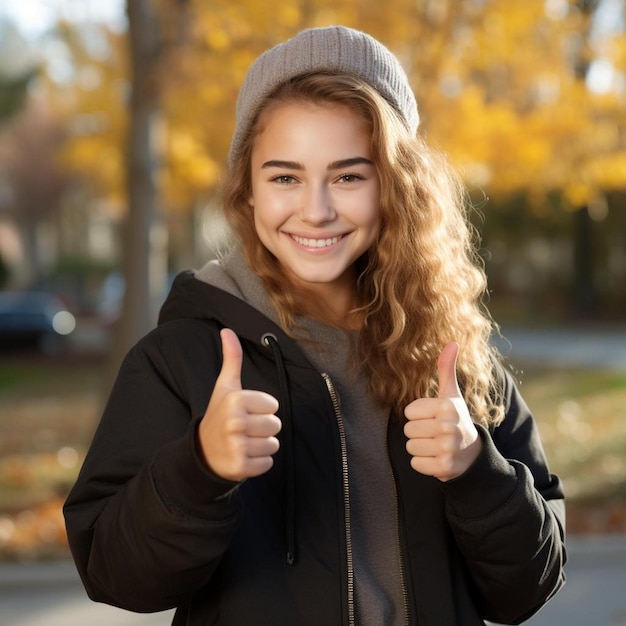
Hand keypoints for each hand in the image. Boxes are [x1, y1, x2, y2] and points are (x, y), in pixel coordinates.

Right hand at [198, 328, 280, 481]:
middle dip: (263, 429)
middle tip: (244, 429)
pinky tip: (243, 456)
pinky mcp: (241, 467)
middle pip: (275, 425)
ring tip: (244, 442)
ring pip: (274, 445)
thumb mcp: (225, 386)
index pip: (273, 406)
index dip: (262, 410)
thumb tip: (227, 330)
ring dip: (262, 446)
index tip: (245, 412)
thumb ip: (232, 358)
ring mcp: (237, 446)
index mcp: (236, 400)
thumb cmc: (219, 414)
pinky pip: (268, 464)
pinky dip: (259, 463)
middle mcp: (236, 422)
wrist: (201, 452)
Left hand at [404, 342, 481, 480]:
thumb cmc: (456, 419)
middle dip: (419, 432)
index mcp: (447, 406)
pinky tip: (437, 458)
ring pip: (410, 447)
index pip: (409, 411)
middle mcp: (449, 427)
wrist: (473, 455)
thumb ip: (446, 369)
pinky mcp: (443, 468)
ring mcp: (447, 449)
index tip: (434, 418)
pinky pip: (415, 464)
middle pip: (408, 430)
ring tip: (436, 445)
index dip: (418, 415)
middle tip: (436, 433)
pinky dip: (424, 463)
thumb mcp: (451, 395)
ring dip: (421, 448)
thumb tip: (452, 342)